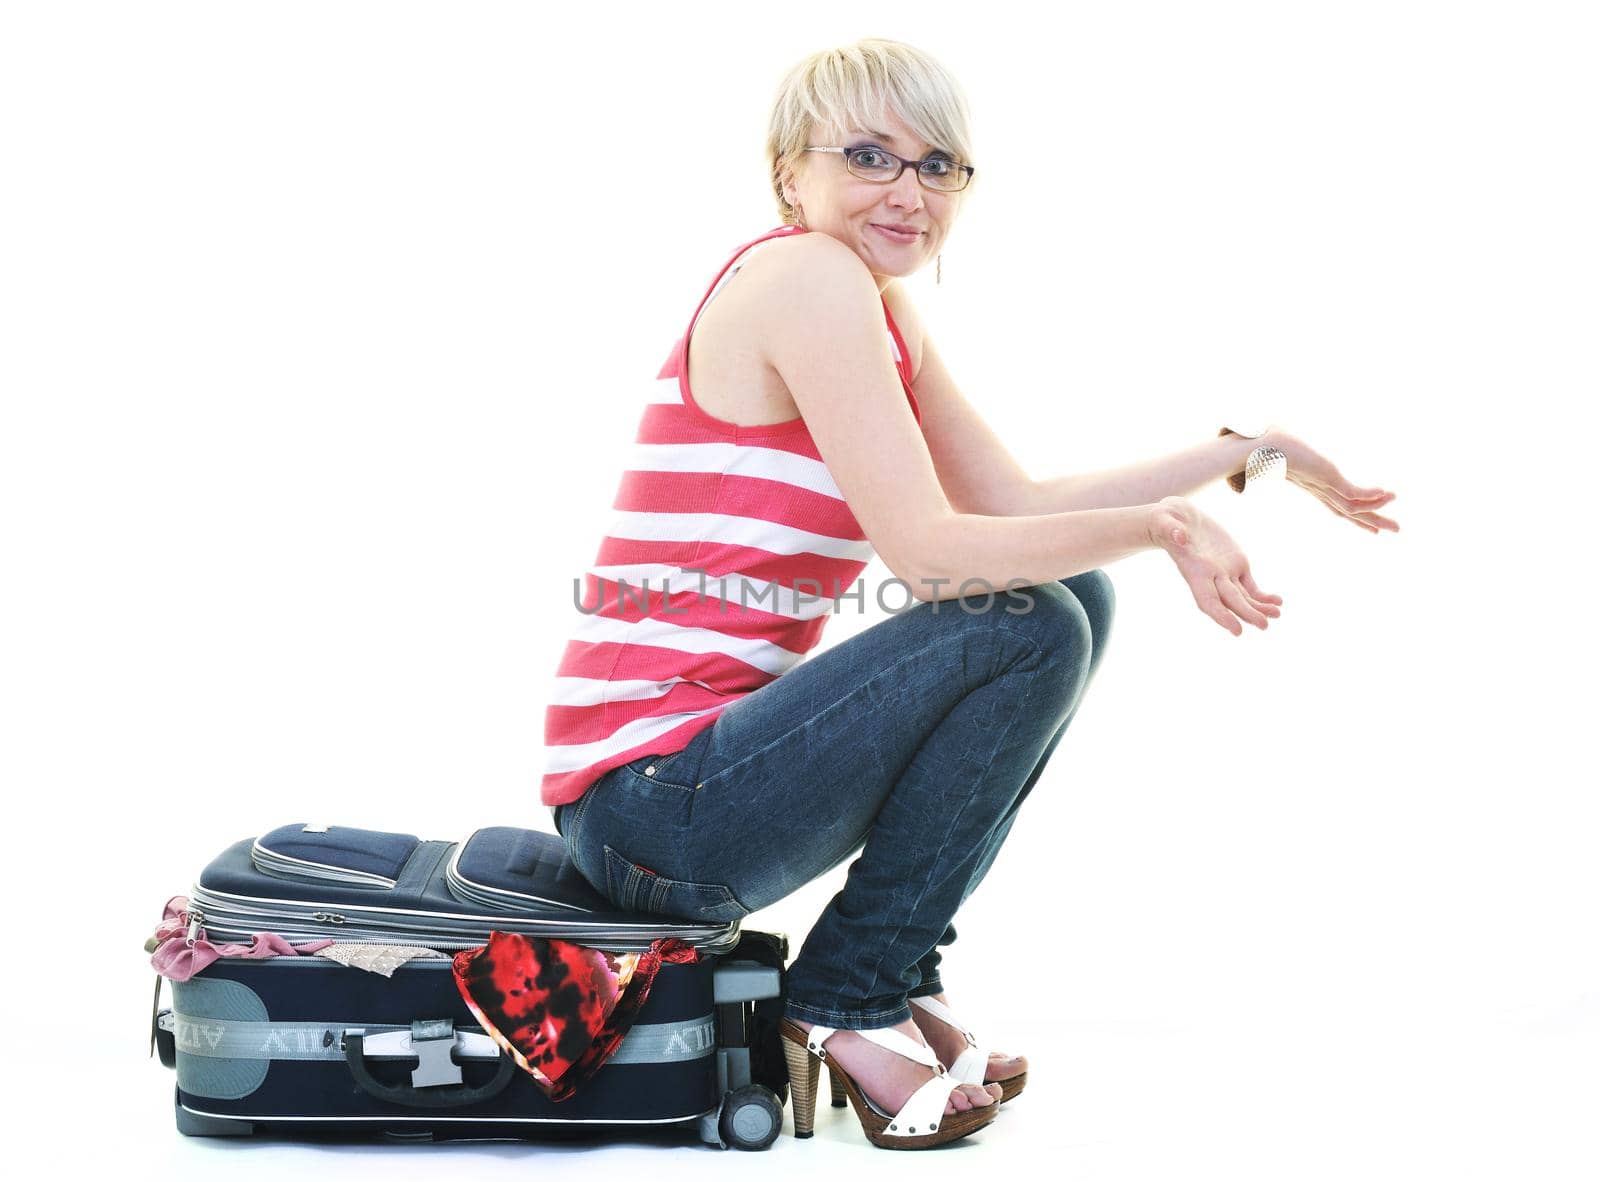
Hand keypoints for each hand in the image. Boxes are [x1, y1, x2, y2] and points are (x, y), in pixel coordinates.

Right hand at [1148, 497, 1282, 635]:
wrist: (1177, 520)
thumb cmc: (1166, 522)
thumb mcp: (1165, 522)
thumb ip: (1170, 530)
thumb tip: (1179, 535)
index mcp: (1194, 571)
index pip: (1207, 600)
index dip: (1221, 615)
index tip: (1236, 630)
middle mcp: (1210, 577)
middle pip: (1230, 601)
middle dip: (1247, 614)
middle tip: (1264, 625)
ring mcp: (1225, 573)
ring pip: (1244, 597)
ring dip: (1259, 608)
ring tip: (1277, 613)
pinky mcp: (1236, 565)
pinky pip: (1250, 586)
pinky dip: (1263, 596)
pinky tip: (1277, 602)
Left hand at [1262, 428, 1399, 534]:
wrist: (1249, 444)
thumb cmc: (1255, 438)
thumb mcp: (1273, 438)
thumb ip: (1274, 436)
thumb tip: (1262, 427)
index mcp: (1308, 480)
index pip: (1335, 502)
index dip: (1355, 513)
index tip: (1369, 525)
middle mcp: (1316, 486)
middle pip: (1348, 510)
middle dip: (1372, 519)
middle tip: (1395, 530)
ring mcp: (1321, 483)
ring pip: (1353, 508)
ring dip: (1378, 513)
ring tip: (1397, 525)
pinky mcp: (1324, 476)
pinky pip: (1352, 492)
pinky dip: (1370, 495)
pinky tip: (1387, 494)